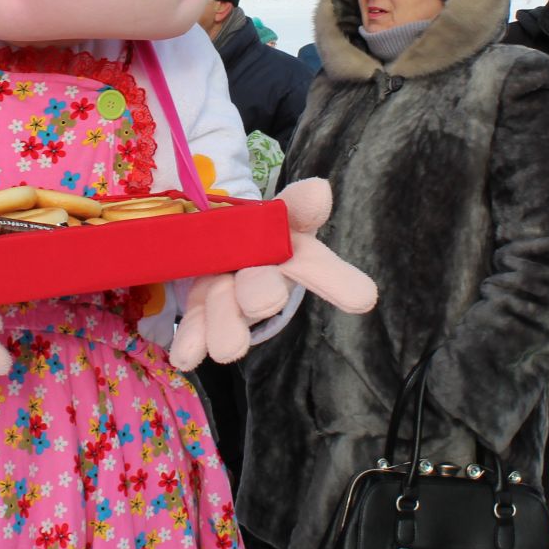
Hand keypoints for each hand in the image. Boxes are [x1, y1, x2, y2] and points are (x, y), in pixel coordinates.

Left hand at [169, 178, 376, 370]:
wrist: (220, 239)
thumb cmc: (256, 225)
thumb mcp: (277, 211)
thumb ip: (296, 204)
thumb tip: (320, 190)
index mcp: (288, 252)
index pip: (314, 264)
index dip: (336, 280)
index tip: (364, 298)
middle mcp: (264, 281)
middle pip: (265, 289)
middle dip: (262, 294)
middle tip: (262, 302)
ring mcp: (232, 300)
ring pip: (229, 314)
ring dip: (225, 326)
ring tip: (225, 348)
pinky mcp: (203, 311)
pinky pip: (197, 326)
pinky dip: (191, 341)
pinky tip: (185, 357)